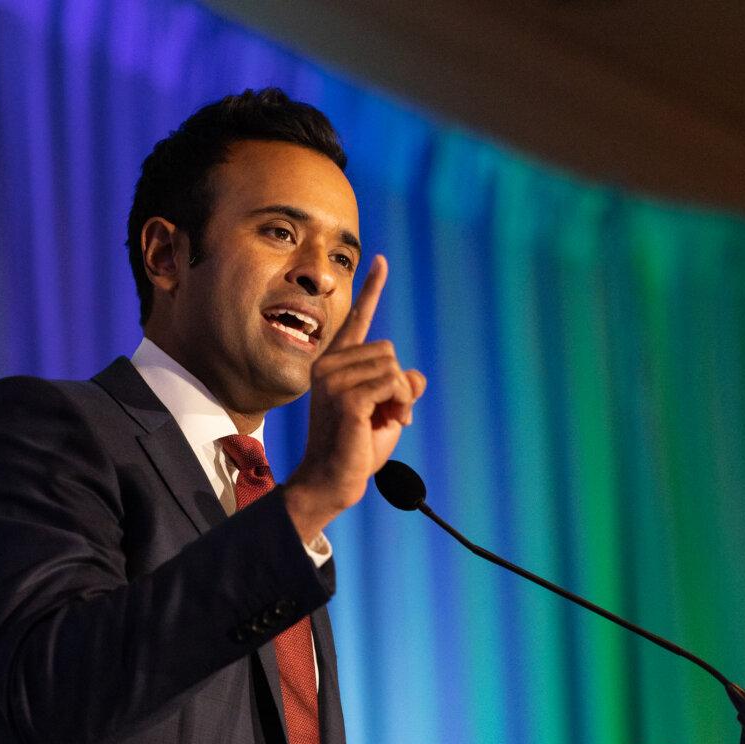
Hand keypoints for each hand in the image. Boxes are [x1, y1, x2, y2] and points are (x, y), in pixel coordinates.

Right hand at [284, 255, 426, 539]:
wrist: (332, 481)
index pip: (357, 320)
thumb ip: (398, 388)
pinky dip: (399, 404)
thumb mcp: (386, 411)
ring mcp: (334, 380)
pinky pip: (393, 384)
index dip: (371, 289)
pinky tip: (386, 423)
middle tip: (387, 414)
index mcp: (334, 364)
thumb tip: (415, 376)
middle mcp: (329, 366)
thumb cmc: (356, 449)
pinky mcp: (347, 397)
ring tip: (383, 421)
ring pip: (394, 368)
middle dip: (398, 384)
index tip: (381, 261)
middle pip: (389, 350)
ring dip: (400, 397)